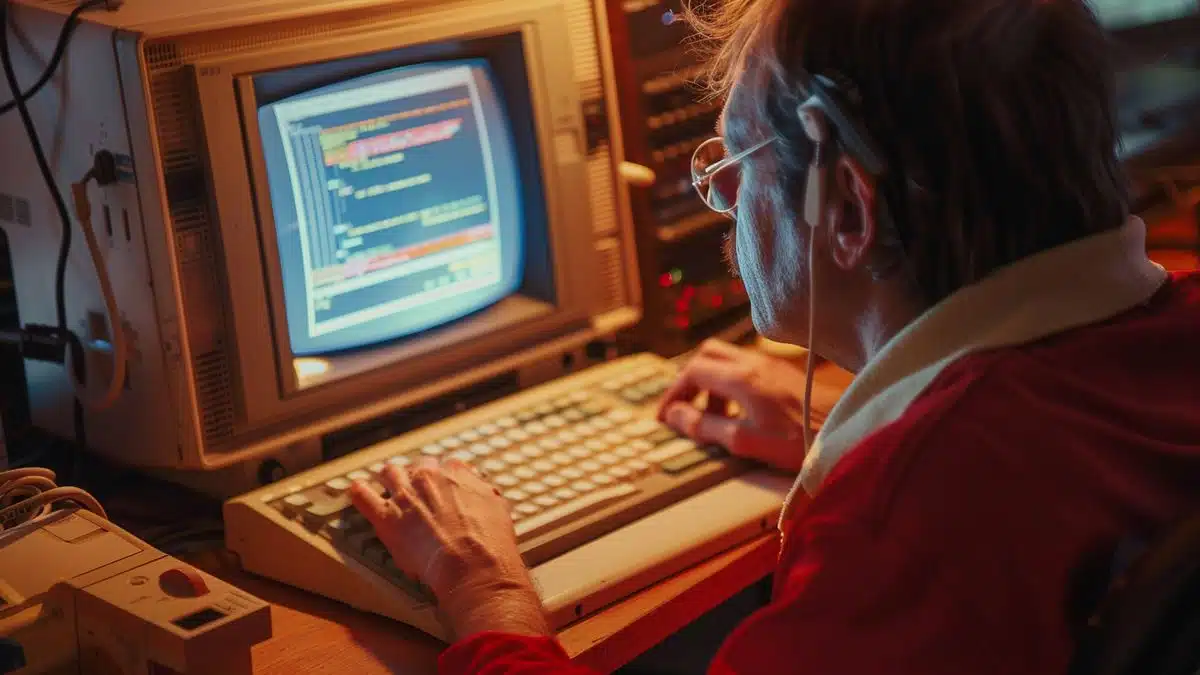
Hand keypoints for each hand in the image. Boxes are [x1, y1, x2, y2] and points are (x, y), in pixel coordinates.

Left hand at [349, 459, 549, 638]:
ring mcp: (405, 495)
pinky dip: (359, 492)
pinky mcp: (386, 517)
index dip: (444, 477)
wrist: (472, 563)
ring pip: (389, 473)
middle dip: (417, 476)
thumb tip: (486, 492)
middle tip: (417, 490)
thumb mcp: (498, 509)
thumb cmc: (489, 541)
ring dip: (389, 479)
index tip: (442, 486)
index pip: (447, 466)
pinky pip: (363, 496)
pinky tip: (356, 490)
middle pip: (417, 466)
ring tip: (384, 484)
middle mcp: (429, 477)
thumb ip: (485, 495)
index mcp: (456, 473)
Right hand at [657, 340, 836, 471]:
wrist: (848, 431)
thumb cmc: (800, 442)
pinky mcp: (784, 371)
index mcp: (741, 379)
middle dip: (689, 380)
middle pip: (706, 355)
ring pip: (726, 359)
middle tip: (684, 410)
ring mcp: (770, 364)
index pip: (691, 371)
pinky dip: (730, 383)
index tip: (665, 416)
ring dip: (710, 383)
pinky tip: (740, 412)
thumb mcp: (745, 442)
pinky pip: (745, 366)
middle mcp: (754, 363)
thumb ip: (706, 427)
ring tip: (713, 418)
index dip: (673, 393)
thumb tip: (674, 416)